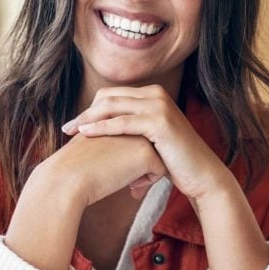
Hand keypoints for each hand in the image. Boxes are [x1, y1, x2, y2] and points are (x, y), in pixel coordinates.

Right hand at [39, 131, 167, 204]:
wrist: (68, 177)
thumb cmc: (75, 166)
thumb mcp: (95, 145)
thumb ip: (113, 143)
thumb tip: (128, 156)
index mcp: (117, 116)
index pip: (137, 136)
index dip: (131, 155)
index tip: (120, 170)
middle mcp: (130, 120)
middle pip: (150, 143)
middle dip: (144, 162)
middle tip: (130, 181)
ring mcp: (140, 135)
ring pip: (158, 155)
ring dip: (147, 172)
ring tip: (132, 185)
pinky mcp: (146, 153)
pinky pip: (159, 171)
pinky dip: (148, 182)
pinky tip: (131, 189)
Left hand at [63, 85, 232, 201]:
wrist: (201, 175)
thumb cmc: (174, 162)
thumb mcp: (149, 140)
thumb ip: (131, 130)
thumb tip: (103, 132)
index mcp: (153, 95)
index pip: (113, 95)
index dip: (91, 108)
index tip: (74, 124)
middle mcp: (156, 94)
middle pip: (110, 97)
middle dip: (86, 112)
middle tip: (67, 128)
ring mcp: (159, 106)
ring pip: (113, 106)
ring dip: (89, 118)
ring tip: (71, 131)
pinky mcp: (160, 122)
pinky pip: (123, 122)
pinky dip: (102, 127)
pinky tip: (86, 134)